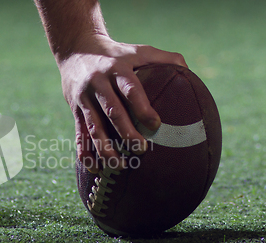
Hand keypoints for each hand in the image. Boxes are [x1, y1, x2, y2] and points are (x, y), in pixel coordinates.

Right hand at [58, 34, 186, 171]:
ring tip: (119, 165)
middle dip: (126, 132)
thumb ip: (164, 59)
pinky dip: (85, 153)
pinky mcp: (76, 111)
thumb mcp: (138, 50)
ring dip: (105, 148)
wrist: (76, 50)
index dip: (142, 107)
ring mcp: (85, 99)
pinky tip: (96, 168)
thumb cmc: (116, 54)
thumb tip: (189, 71)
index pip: (130, 89)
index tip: (156, 124)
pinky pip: (79, 134)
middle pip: (112, 111)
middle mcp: (99, 84)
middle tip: (142, 150)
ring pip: (93, 127)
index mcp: (117, 69)